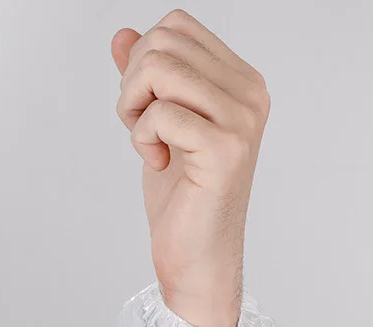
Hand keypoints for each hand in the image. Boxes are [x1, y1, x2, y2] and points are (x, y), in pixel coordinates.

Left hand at [111, 9, 269, 326]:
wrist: (196, 254)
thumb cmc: (183, 197)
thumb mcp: (157, 126)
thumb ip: (145, 80)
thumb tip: (122, 34)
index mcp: (241, 82)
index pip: (176, 26)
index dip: (142, 62)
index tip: (148, 109)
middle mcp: (250, 94)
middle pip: (164, 40)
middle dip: (132, 83)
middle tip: (143, 129)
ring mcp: (241, 120)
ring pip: (158, 68)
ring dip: (134, 107)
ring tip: (150, 143)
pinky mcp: (225, 148)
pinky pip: (160, 113)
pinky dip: (143, 138)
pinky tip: (159, 163)